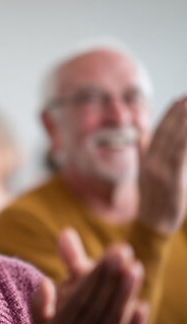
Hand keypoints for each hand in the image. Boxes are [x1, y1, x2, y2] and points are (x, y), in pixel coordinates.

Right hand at [32, 228, 148, 323]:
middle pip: (96, 305)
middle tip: (123, 250)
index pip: (78, 298)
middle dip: (110, 277)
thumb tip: (45, 281)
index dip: (93, 275)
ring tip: (135, 267)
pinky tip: (143, 305)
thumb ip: (41, 300)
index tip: (108, 253)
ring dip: (124, 294)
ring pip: (112, 320)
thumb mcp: (41, 323)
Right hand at [138, 96, 186, 234]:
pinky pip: (180, 155)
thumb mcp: (147, 174)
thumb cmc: (155, 200)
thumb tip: (141, 136)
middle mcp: (150, 163)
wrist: (153, 225)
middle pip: (168, 132)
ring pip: (176, 140)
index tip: (182, 98)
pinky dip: (186, 140)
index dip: (171, 113)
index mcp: (146, 160)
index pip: (159, 130)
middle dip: (182, 112)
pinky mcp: (171, 181)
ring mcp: (159, 171)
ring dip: (186, 122)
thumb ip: (144, 153)